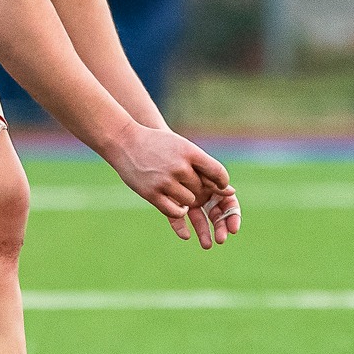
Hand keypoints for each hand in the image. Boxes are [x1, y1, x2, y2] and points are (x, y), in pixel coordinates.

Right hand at [106, 124, 237, 247]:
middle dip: (199, 190)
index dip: (221, 182)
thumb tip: (228, 189)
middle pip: (202, 189)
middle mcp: (179, 167)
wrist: (125, 141)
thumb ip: (203, 166)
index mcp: (189, 152)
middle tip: (189, 185)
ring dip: (187, 199)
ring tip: (177, 189)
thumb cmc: (157, 144)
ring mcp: (165, 181)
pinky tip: (177, 205)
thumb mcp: (181, 146)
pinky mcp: (152, 194)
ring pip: (190, 201)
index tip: (219, 185)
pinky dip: (179, 211)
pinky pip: (175, 211)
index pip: (218, 172)